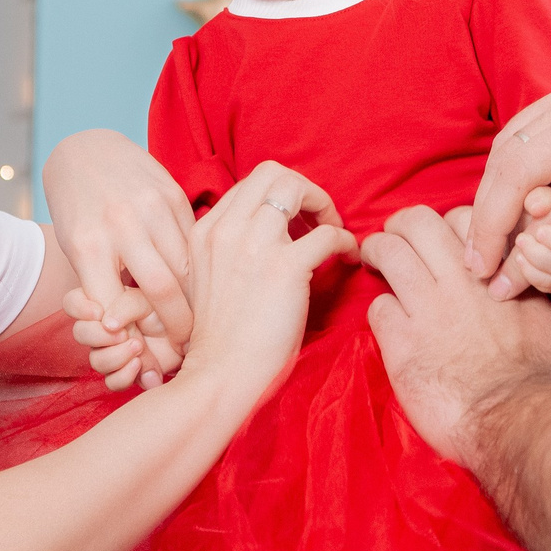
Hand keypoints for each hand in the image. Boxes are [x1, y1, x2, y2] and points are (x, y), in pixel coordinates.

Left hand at [43, 130, 197, 345]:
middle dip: (178, 327)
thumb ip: (103, 287)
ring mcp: (150, 206)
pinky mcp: (174, 194)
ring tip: (197, 319)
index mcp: (87, 246)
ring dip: (196, 301)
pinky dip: (201, 268)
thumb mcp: (77, 252)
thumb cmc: (78, 212)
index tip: (147, 351)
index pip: (117, 309)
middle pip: (162, 292)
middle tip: (184, 344)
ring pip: (188, 268)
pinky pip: (196, 241)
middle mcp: (121, 225)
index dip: (135, 337)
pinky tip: (202, 285)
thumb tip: (131, 335)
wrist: (85, 151)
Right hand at [70, 301, 183, 392]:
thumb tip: (108, 324)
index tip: (98, 311)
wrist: (189, 334)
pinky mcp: (127, 373)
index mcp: (103, 303)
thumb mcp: (147, 300)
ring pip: (96, 360)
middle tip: (122, 333)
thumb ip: (125, 306)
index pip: (73, 302)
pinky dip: (124, 375)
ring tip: (138, 347)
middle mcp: (103, 329)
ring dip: (115, 356)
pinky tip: (140, 365)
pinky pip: (112, 382)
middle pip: (80, 333)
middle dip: (98, 336)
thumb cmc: (167, 309)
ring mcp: (113, 352)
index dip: (79, 308)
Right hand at [174, 162, 355, 403]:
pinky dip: (344, 241)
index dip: (279, 197)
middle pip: (272, 173)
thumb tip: (266, 239)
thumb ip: (227, 253)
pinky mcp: (285, 267)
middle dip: (303, 188)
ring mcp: (254, 244)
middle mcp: (225, 229)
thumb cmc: (219, 342)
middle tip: (318, 217)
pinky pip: (328, 233)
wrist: (218, 378)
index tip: (296, 222)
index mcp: (204, 232)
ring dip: (324, 206)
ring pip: (296, 187)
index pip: (248, 185)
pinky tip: (346, 259)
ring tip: (334, 232)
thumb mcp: (207, 281)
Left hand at [364, 205, 550, 464]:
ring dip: (378, 253)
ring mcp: (430, 309)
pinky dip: (380, 310)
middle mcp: (464, 282)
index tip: (451, 243)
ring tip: (374, 260)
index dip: (454, 227)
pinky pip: (378, 307)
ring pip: (389, 252)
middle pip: (418, 222)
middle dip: (403, 226)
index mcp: (507, 274)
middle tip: (397, 238)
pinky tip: (387, 322)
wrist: (527, 427)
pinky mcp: (403, 345)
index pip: (469, 221)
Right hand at [466, 92, 550, 322]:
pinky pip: (509, 142)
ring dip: (485, 202)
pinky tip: (494, 215)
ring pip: (504, 156)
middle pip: (514, 175)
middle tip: (475, 268)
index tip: (507, 289)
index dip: (526, 257)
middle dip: (488, 226)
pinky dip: (497, 179)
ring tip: (478, 248)